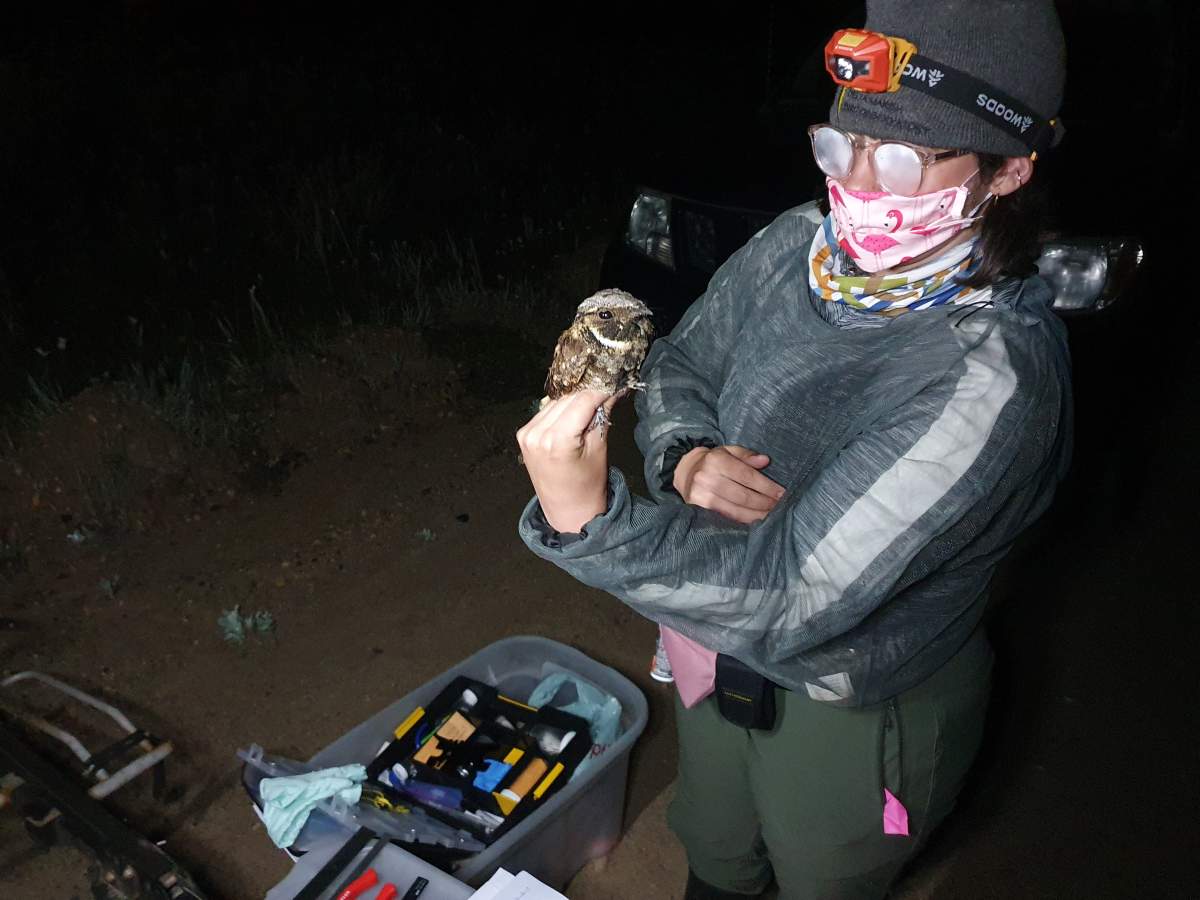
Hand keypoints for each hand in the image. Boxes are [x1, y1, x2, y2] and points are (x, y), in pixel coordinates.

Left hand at [516, 390, 619, 532]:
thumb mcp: (599, 448)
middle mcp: (537, 434)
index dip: (600, 391)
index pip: (583, 400)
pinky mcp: (524, 434)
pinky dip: (560, 410)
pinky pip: (546, 411)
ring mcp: (527, 434)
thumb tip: (610, 390)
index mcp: (557, 440)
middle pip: (568, 398)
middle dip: (588, 395)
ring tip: (590, 410)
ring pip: (556, 402)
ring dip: (574, 401)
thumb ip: (602, 416)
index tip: (613, 387)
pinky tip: (572, 418)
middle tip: (605, 396)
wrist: (567, 509)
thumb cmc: (586, 485)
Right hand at [673, 444, 784, 524]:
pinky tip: (755, 519)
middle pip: (743, 495)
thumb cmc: (713, 462)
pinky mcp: (698, 507)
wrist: (685, 472)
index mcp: (716, 460)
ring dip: (756, 514)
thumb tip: (765, 461)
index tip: (781, 493)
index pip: (747, 475)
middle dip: (764, 502)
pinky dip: (743, 519)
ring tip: (771, 515)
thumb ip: (746, 455)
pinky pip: (726, 516)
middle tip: (780, 506)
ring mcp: (701, 494)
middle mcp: (707, 477)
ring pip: (735, 509)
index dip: (766, 486)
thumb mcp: (728, 451)